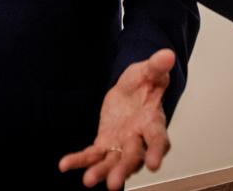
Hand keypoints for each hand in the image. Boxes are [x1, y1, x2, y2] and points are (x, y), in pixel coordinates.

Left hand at [59, 49, 174, 188]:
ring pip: (112, 162)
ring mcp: (121, 144)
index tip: (153, 165)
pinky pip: (92, 154)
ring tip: (89, 180)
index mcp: (153, 123)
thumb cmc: (144, 82)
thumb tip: (167, 55)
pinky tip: (64, 165)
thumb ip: (156, 66)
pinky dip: (79, 160)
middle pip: (132, 158)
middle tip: (114, 183)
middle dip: (123, 170)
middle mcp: (139, 139)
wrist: (132, 90)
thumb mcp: (148, 71)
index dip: (156, 152)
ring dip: (101, 172)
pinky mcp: (105, 143)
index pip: (158, 140)